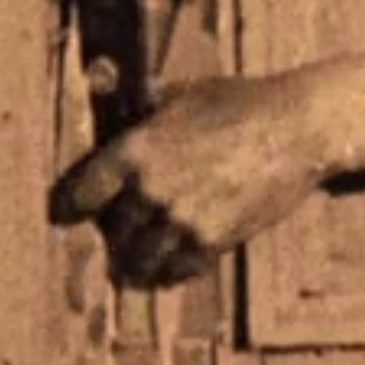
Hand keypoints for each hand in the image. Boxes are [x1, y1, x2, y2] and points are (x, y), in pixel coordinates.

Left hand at [48, 71, 328, 289]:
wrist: (296, 129)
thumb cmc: (241, 103)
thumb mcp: (183, 95)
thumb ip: (143, 113)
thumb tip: (108, 98)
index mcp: (135, 150)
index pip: (79, 195)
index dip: (70, 206)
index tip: (68, 212)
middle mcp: (150, 190)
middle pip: (111, 230)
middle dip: (115, 229)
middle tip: (121, 229)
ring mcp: (180, 219)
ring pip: (139, 258)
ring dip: (138, 258)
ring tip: (139, 256)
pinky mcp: (212, 241)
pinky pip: (176, 269)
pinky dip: (171, 268)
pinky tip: (173, 260)